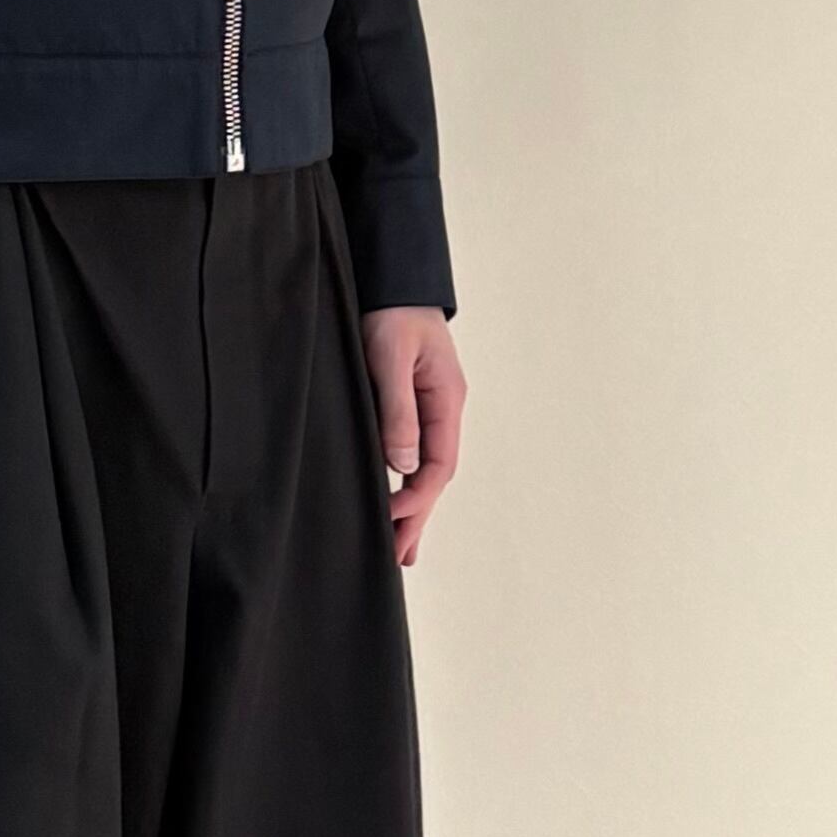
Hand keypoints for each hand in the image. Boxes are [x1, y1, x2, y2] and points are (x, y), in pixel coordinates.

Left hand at [361, 306, 465, 566]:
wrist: (392, 279)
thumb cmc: (391, 312)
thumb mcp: (390, 359)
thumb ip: (397, 410)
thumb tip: (401, 464)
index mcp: (446, 400)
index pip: (439, 463)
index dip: (417, 497)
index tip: (392, 520)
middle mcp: (443, 410)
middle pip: (434, 475)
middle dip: (417, 517)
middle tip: (399, 558)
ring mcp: (429, 409)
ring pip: (423, 469)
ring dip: (412, 507)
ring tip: (400, 548)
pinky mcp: (410, 404)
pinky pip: (410, 453)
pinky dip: (403, 482)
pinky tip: (392, 501)